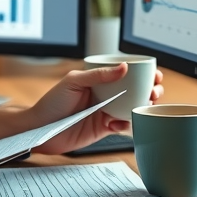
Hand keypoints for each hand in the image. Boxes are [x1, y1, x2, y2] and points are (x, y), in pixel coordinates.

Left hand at [29, 64, 163, 154]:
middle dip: (150, 90)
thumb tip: (123, 67)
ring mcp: (105, 111)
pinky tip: (118, 124)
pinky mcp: (103, 128)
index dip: (143, 74)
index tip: (155, 74)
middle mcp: (105, 95)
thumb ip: (98, 75)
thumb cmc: (52, 102)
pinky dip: (126, 125)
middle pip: (134, 91)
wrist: (41, 129)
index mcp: (98, 80)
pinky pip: (122, 126)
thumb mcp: (74, 82)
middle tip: (154, 92)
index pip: (125, 74)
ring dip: (142, 107)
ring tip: (145, 106)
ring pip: (132, 108)